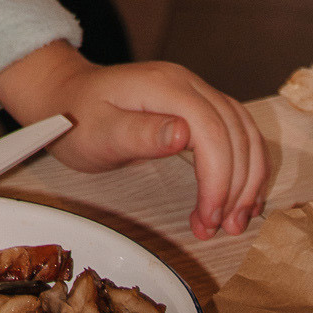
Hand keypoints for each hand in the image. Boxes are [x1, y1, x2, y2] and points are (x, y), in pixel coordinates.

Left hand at [0, 39, 269, 239]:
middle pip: (235, 132)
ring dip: (247, 178)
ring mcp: (196, 92)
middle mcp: (189, 83)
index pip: (212, 130)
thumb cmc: (76, 118)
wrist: (65, 96)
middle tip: (222, 228)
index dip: (219, 177)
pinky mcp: (198, 107)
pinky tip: (241, 196)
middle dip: (236, 185)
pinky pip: (236, 133)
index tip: (209, 218)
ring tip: (235, 220)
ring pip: (244, 132)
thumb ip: (141, 134)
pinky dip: (245, 165)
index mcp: (166, 86)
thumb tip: (184, 136)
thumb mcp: (99, 132)